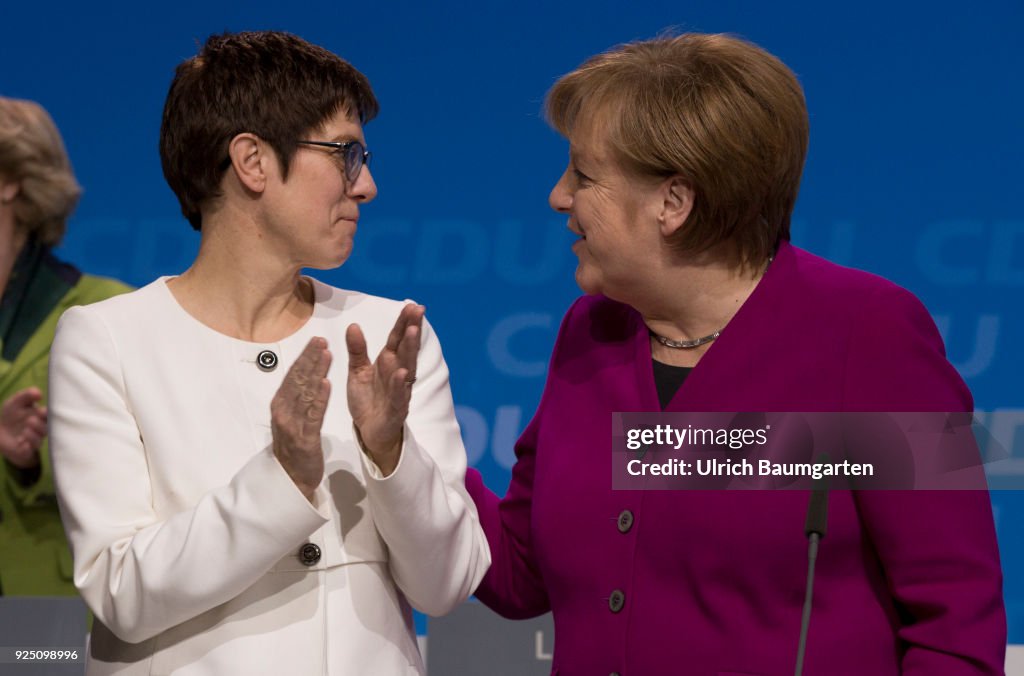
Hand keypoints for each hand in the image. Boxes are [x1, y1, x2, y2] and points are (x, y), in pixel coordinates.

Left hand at [0, 387, 46, 468]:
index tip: (42, 411)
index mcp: (41, 417)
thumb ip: (26, 396)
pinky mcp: (24, 451)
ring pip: (38, 440)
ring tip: (25, 429)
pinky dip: (27, 447)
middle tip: (31, 419)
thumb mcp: (16, 402)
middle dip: (40, 425)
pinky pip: (28, 451)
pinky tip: (22, 442)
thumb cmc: (11, 415)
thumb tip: (38, 393)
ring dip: (33, 435)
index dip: (47, 414)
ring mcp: (32, 441)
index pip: (49, 416)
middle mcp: (40, 430)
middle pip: (46, 429)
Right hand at [270, 337, 331, 500]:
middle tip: (322, 339)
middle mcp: (283, 411)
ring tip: (327, 354)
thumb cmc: (293, 447)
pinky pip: (313, 414)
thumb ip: (296, 398)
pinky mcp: (304, 438)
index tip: (316, 340)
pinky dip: (320, 398)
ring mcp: (292, 424)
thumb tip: (303, 375)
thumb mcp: (291, 418)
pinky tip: (327, 383)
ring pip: (306, 393)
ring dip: (316, 372)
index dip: (305, 357)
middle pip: (298, 379)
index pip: (293, 375)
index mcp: (280, 404)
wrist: (290, 479)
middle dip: (311, 358)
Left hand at [346, 304, 423, 474]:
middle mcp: (397, 373)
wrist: (369, 431)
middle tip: (418, 311)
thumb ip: (357, 349)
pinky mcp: (395, 409)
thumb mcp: (358, 371)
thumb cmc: (368, 399)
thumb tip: (353, 325)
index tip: (412, 305)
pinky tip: (402, 374)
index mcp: (388, 362)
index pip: (397, 338)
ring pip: (407, 367)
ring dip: (410, 350)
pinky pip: (398, 396)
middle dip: (412, 329)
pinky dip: (400, 385)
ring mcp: (399, 391)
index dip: (404, 322)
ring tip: (412, 332)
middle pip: (406, 348)